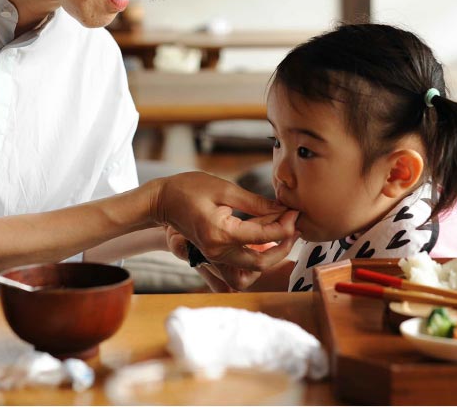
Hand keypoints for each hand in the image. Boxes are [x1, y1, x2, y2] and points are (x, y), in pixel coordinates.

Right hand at [156, 173, 298, 286]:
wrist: (161, 201)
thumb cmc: (189, 189)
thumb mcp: (224, 189)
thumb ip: (255, 203)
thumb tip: (282, 210)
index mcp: (221, 233)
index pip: (263, 236)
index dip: (285, 225)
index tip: (295, 212)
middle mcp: (218, 251)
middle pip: (261, 263)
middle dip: (283, 247)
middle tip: (295, 227)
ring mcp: (214, 256)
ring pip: (251, 269)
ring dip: (271, 254)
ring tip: (281, 233)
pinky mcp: (213, 255)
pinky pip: (240, 265)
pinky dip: (256, 255)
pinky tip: (264, 236)